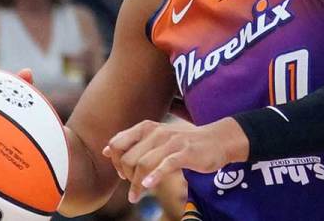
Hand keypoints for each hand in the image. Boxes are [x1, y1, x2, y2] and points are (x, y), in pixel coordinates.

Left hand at [106, 117, 248, 202]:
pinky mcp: (185, 153)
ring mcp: (172, 142)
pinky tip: (148, 185)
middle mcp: (157, 132)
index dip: (115, 162)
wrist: (217, 139)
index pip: (117, 143)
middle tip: (132, 185)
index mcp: (147, 128)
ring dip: (136, 184)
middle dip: (125, 175)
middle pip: (128, 157)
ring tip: (136, 196)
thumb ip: (132, 142)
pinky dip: (154, 176)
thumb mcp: (156, 138)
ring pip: (143, 164)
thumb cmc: (184, 142)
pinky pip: (165, 165)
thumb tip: (106, 150)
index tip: (123, 174)